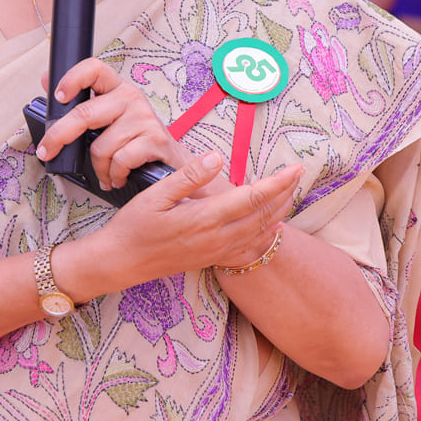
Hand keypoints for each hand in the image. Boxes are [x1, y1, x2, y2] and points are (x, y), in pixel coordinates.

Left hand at [36, 58, 196, 190]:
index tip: (58, 97)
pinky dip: (114, 175)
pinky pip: (119, 161)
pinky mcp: (155, 140)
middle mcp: (131, 98)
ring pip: (100, 147)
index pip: (94, 68)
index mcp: (117, 89)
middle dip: (59, 137)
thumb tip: (46, 80)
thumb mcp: (109, 118)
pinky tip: (119, 177)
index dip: (72, 79)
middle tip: (47, 152)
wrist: (173, 164)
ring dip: (98, 169)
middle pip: (84, 114)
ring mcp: (144, 118)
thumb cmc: (136, 141)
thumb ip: (81, 102)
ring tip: (105, 174)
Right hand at [94, 152, 301, 283]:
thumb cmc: (134, 225)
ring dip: (279, 212)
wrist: (121, 262)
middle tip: (298, 174)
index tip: (294, 168)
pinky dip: (266, 235)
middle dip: (284, 194)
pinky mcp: (212, 259)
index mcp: (205, 218)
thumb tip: (216, 157)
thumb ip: (188, 176)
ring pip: (260, 233)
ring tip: (292, 193)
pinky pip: (249, 248)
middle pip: (263, 216)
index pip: (252, 198)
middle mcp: (217, 238)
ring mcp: (216, 252)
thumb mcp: (154, 194)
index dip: (277, 183)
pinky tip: (274, 227)